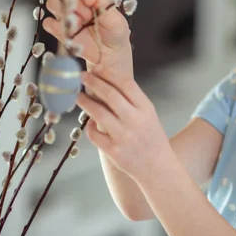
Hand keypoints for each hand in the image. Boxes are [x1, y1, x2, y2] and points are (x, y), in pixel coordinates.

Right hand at [42, 0, 132, 74]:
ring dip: (64, 12)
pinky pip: (49, 23)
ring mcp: (66, 16)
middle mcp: (77, 3)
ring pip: (53, 3)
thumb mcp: (117, 22)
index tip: (91, 1)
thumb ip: (105, 9)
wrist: (109, 55)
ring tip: (78, 25)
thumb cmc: (114, 34)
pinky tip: (70, 35)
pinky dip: (57, 27)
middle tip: (87, 16)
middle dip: (74, 2)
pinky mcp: (59, 31)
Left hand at [77, 64, 172, 180]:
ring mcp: (124, 136)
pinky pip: (95, 134)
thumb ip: (132, 101)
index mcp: (146, 108)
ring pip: (99, 113)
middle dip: (94, 83)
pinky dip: (90, 126)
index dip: (109, 73)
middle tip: (82, 76)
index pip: (126, 84)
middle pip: (111, 95)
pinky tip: (90, 122)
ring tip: (78, 96)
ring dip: (85, 102)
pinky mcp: (114, 151)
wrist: (158, 167)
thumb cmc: (151, 137)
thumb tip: (106, 82)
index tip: (97, 68)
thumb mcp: (148, 115)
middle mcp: (136, 121)